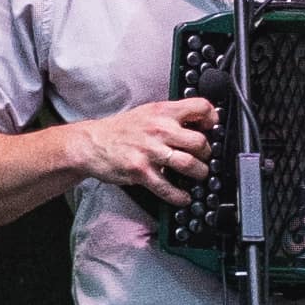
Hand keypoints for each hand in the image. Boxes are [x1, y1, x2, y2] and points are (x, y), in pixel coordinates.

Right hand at [68, 95, 217, 208]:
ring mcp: (150, 151)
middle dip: (208, 153)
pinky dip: (179, 196)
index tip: (212, 129)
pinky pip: (167, 188)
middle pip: (200, 141)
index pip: (201, 107)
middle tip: (205, 158)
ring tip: (198, 175)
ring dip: (199, 174)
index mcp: (162, 111)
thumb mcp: (148, 113)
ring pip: (189, 164)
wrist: (91, 144)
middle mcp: (159, 129)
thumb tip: (199, 123)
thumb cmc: (121, 130)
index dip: (212, 119)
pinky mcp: (141, 171)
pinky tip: (183, 196)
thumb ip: (172, 116)